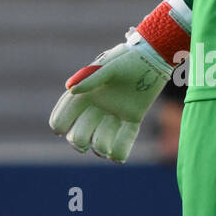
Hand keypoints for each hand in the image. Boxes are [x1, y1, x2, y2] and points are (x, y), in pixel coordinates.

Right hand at [49, 0, 190, 161]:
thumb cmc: (129, 57)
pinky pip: (125, 138)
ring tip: (104, 150)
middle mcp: (97, 105)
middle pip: (80, 131)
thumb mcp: (110, 66)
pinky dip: (121, 150)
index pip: (65, 112)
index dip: (59, 122)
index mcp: (86, 92)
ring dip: (100, 146)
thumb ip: (91, 77)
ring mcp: (114, 113)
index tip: (59, 130)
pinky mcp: (132, 118)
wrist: (156, 57)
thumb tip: (70, 89)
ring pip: (101, 138)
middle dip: (78, 140)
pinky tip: (118, 158)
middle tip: (82, 145)